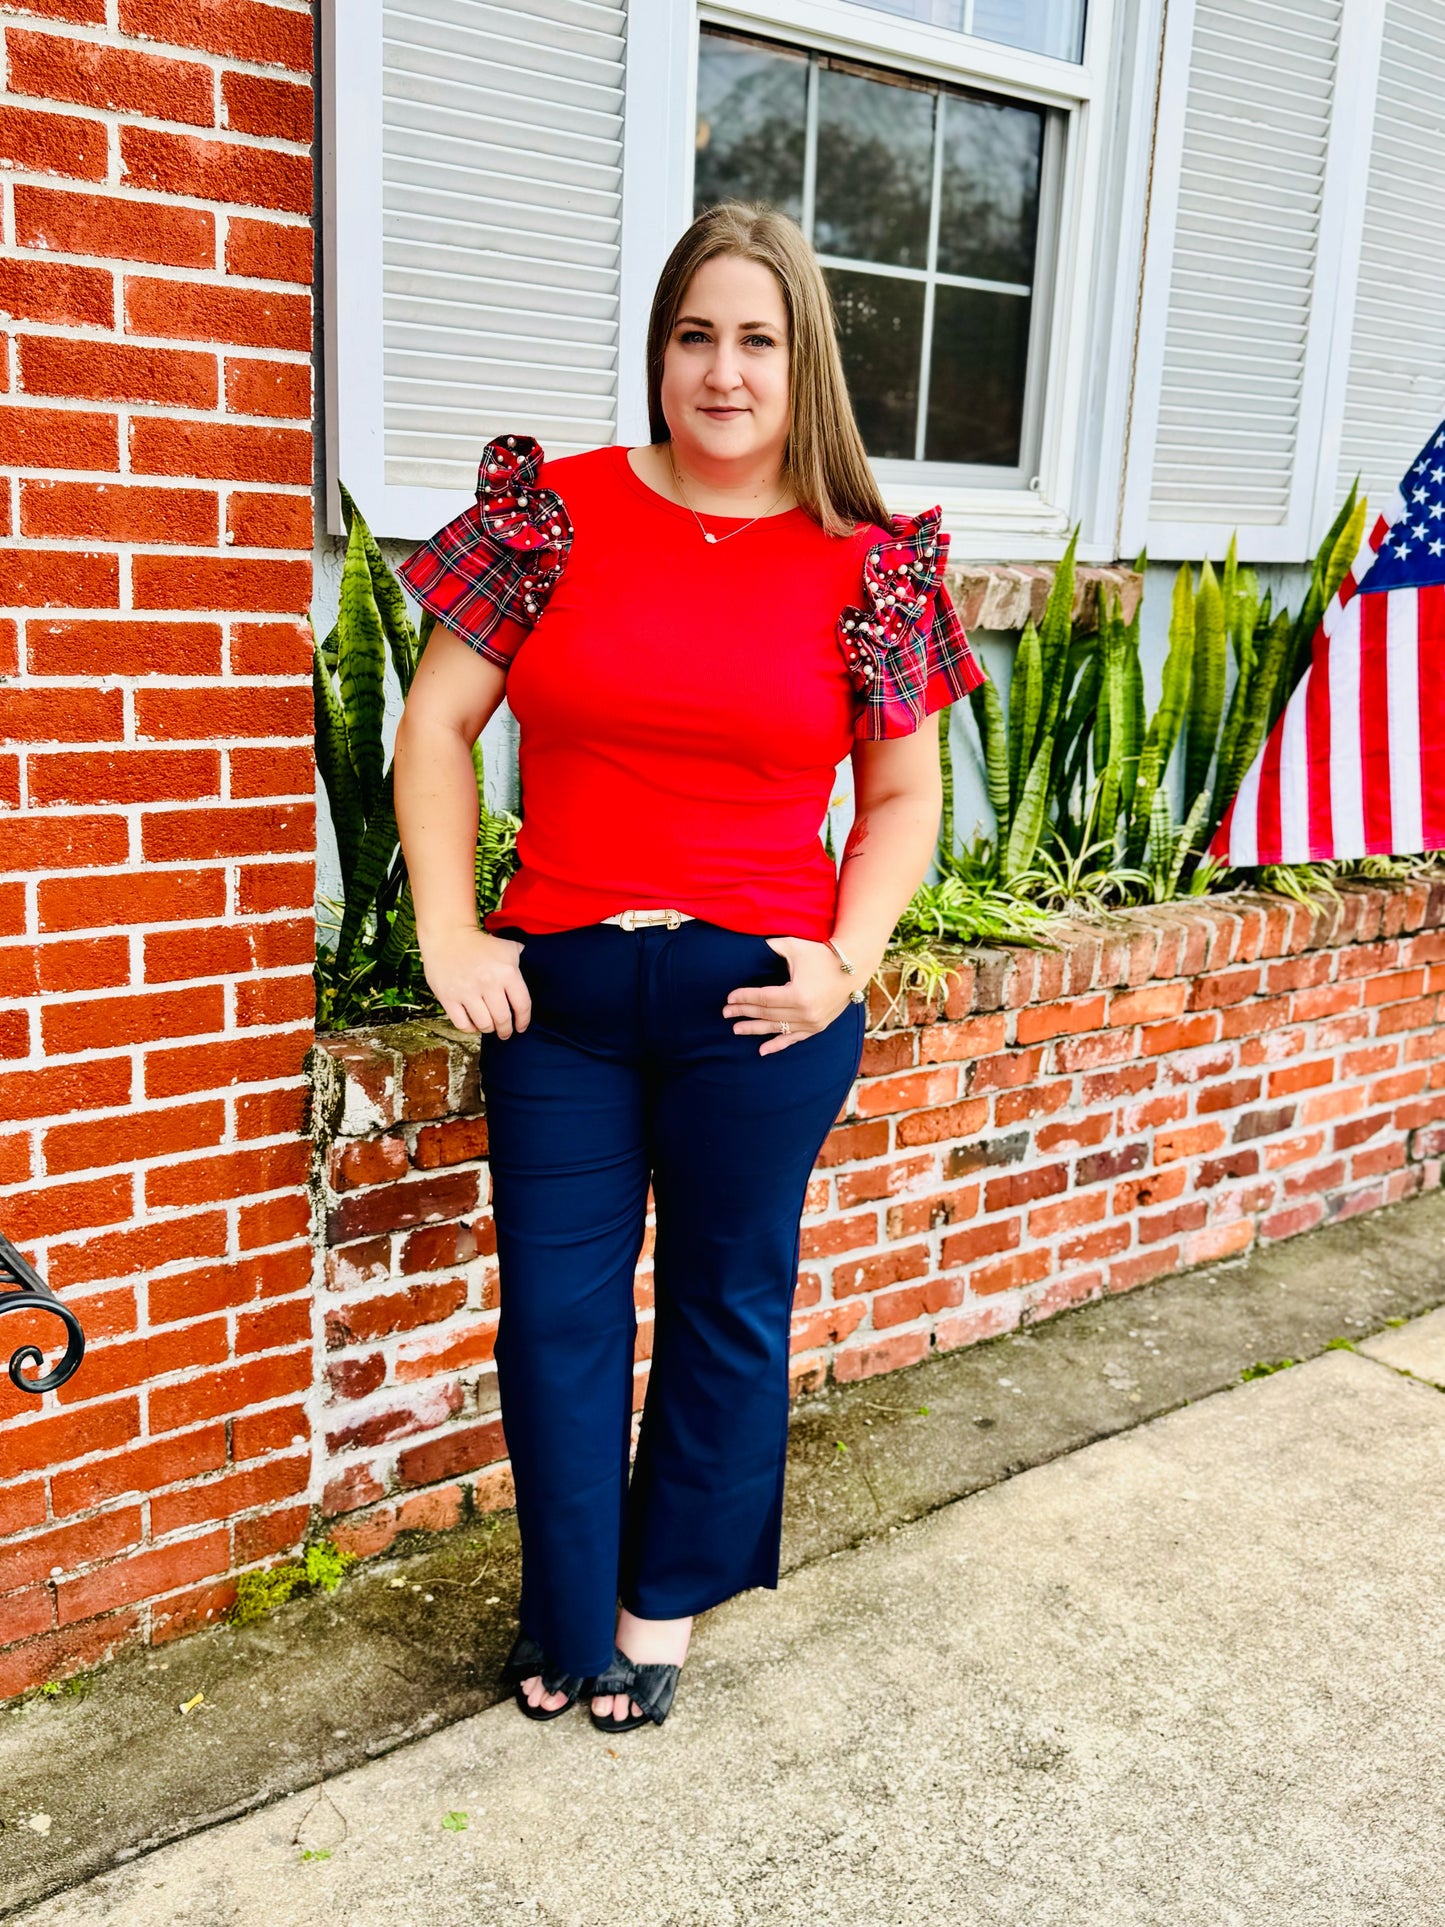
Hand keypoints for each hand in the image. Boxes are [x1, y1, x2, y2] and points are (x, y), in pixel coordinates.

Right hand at [420, 927, 529, 1037]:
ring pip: (484, 1024)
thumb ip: (525, 962)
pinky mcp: (448, 997)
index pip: (522, 1006)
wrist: (449, 936)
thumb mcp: (509, 948)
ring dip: (489, 1029)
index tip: (521, 1027)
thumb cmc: (482, 944)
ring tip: (490, 1026)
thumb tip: (542, 974)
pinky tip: (474, 1023)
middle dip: (506, 1030)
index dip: (523, 1021)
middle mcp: (488, 984)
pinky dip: (470, 1028)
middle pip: (502, 1019)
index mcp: (507, 972)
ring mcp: (467, 992)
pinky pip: (463, 1024)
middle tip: (505, 1032)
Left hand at [722, 937, 860, 1054]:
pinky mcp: (818, 1027)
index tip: (729, 999)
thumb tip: (750, 947)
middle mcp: (805, 1012)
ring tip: (736, 1029)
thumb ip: (771, 947)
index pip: (763, 998)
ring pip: (777, 1028)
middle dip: (744, 1013)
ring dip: (755, 1029)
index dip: (744, 998)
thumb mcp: (795, 947)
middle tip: (726, 1013)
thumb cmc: (822, 954)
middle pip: (767, 1014)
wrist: (853, 968)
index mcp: (797, 994)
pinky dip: (778, 1045)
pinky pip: (794, 1039)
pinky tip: (762, 1050)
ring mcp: (812, 1022)